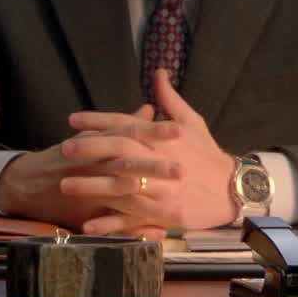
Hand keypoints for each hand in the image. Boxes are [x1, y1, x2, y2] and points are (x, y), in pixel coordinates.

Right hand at [0, 104, 183, 227]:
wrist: (28, 183)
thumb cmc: (67, 156)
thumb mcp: (93, 135)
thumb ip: (124, 124)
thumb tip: (149, 109)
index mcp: (100, 143)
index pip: (129, 133)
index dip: (153, 132)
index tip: (179, 130)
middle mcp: (96, 165)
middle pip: (127, 164)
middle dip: (154, 167)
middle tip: (182, 169)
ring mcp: (91, 191)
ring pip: (121, 194)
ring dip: (147, 199)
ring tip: (174, 203)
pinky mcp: (88, 214)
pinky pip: (114, 224)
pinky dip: (135, 229)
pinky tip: (159, 233)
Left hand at [66, 69, 238, 237]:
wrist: (234, 189)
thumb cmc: (208, 155)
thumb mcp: (193, 122)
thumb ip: (170, 99)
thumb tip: (159, 72)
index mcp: (165, 139)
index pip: (127, 125)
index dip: (99, 122)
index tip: (73, 120)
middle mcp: (161, 164)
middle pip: (121, 154)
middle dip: (91, 151)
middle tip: (64, 150)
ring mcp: (163, 192)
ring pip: (123, 188)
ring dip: (93, 187)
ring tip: (64, 185)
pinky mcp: (165, 215)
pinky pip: (134, 220)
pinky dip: (112, 223)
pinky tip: (88, 224)